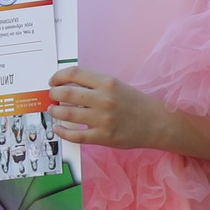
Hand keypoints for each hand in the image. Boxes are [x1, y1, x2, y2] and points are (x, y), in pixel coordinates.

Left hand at [47, 66, 171, 151]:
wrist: (157, 123)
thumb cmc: (135, 103)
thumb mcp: (117, 86)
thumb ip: (94, 85)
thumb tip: (66, 85)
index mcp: (107, 82)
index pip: (74, 73)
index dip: (58, 76)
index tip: (53, 81)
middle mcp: (104, 99)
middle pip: (66, 93)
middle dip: (54, 94)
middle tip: (52, 96)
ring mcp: (102, 119)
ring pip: (67, 114)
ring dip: (55, 111)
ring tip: (53, 110)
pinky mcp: (103, 137)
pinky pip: (75, 135)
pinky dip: (62, 132)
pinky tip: (58, 129)